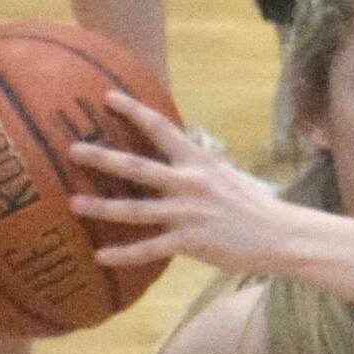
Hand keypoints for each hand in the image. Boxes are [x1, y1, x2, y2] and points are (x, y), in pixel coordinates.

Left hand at [67, 93, 297, 278]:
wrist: (281, 234)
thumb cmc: (254, 206)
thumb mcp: (227, 178)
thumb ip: (198, 170)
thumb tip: (176, 161)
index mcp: (200, 163)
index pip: (163, 129)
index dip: (135, 111)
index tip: (108, 97)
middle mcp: (190, 183)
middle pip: (138, 167)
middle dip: (103, 158)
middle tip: (73, 149)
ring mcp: (188, 213)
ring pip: (135, 210)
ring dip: (102, 207)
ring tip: (73, 204)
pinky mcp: (190, 242)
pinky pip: (149, 249)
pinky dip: (123, 254)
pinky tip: (101, 256)